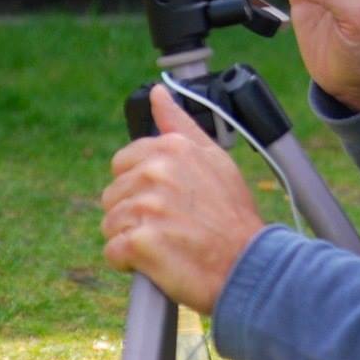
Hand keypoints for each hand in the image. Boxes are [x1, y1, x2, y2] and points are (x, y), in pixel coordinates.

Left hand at [101, 85, 262, 311]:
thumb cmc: (232, 215)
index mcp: (172, 148)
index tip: (166, 200)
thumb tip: (158, 94)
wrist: (248, 264)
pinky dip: (129, 262)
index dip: (140, 186)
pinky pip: (113, 251)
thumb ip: (180, 124)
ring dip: (131, 238)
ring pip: (111, 223)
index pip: (124, 163)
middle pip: (114, 194)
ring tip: (166, 243)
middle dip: (133, 213)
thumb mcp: (214, 158)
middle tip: (170, 225)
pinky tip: (157, 260)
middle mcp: (157, 171)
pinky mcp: (139, 242)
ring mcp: (147, 206)